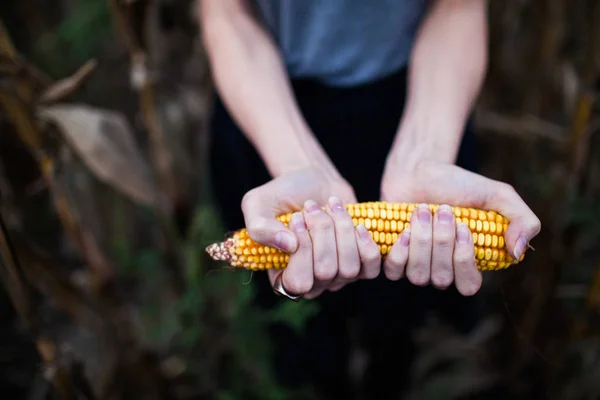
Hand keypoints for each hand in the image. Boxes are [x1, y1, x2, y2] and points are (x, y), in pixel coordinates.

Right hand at [241, 168, 381, 299]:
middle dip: (322, 232)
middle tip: (311, 206)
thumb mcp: (257, 204)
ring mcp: (337, 276)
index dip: (302, 252)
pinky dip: (365, 244)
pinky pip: (370, 268)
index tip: (296, 218)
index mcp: (282, 277)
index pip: (298, 284)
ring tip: (330, 207)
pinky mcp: (360, 264)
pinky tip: (357, 224)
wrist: (311, 179)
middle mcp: (311, 282)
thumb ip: (260, 227)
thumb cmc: (281, 194)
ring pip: (349, 269)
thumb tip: (290, 246)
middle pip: (325, 273)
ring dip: (342, 230)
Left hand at [380, 160, 540, 295]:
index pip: (469, 285)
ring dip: (420, 241)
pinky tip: (403, 229)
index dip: (464, 261)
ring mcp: (417, 267)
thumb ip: (522, 220)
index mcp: (469, 262)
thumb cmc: (459, 184)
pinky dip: (399, 251)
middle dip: (441, 242)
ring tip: (422, 212)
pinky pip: (394, 272)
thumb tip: (517, 253)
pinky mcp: (394, 259)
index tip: (463, 227)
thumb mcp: (498, 195)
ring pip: (418, 275)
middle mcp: (443, 270)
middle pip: (442, 278)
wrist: (419, 170)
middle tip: (442, 210)